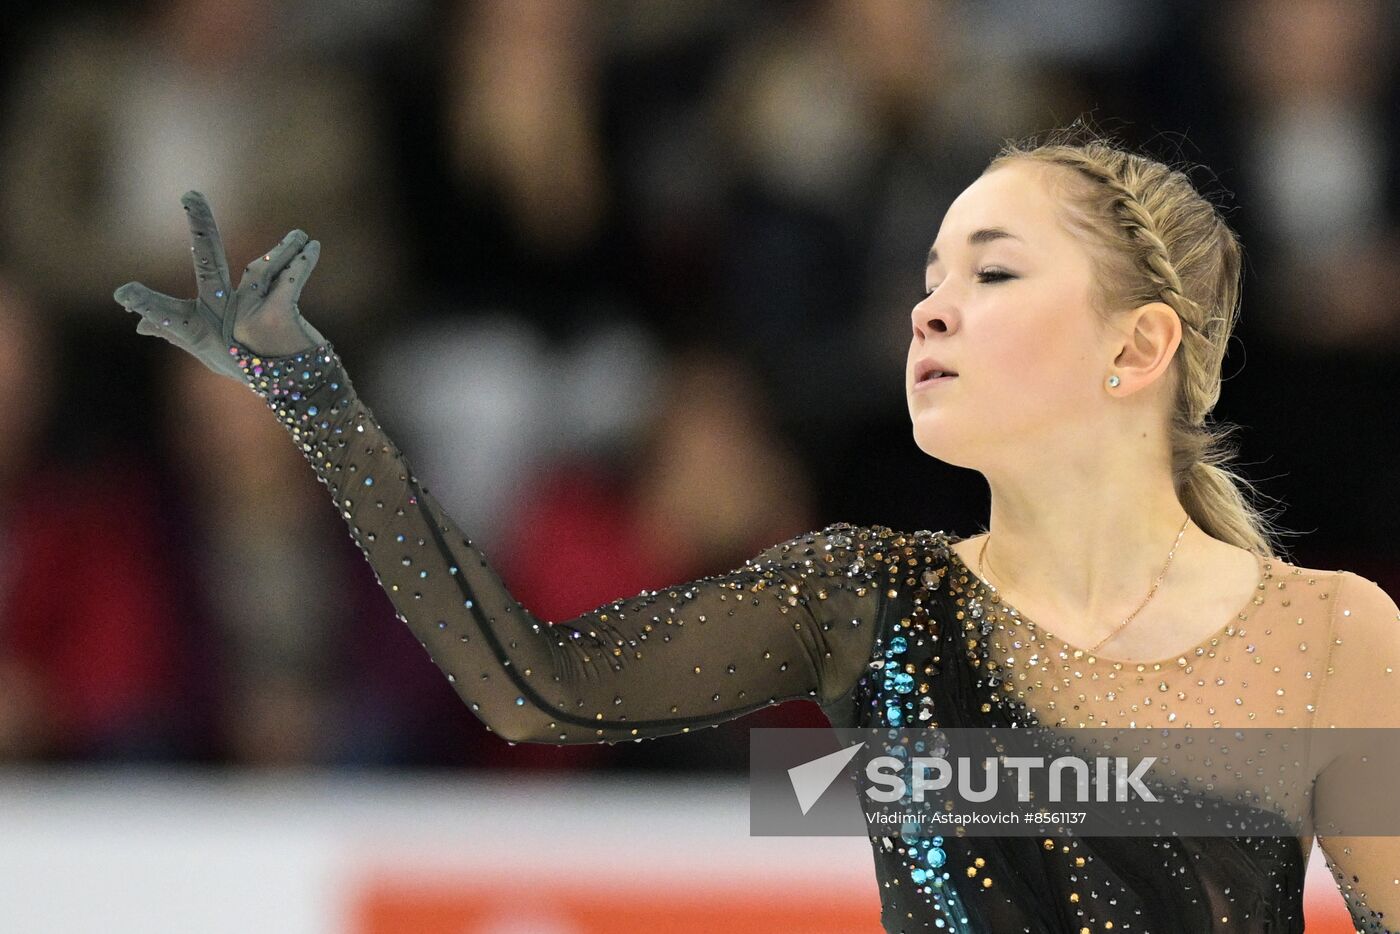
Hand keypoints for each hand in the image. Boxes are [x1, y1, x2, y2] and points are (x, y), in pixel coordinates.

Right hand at [113, 191, 328, 380]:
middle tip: (191, 196)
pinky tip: (311, 246)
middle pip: (208, 266)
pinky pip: (291, 280)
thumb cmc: (240, 364)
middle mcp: (223, 316)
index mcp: (199, 325)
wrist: (288, 387)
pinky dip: (301, 262)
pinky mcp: (279, 315)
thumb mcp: (204, 349)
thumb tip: (141, 325)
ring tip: (300, 235)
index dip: (144, 305)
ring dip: (281, 249)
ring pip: (262, 269)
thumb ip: (173, 330)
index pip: (164, 312)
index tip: (123, 296)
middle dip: (200, 230)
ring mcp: (251, 315)